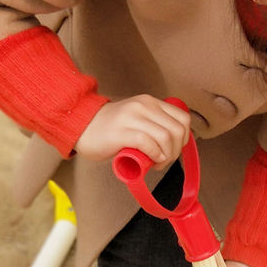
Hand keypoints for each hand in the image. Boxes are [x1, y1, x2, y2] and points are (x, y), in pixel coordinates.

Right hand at [75, 95, 190, 168]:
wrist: (82, 126)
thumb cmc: (110, 129)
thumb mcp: (137, 119)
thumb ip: (154, 125)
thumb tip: (174, 144)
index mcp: (150, 102)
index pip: (183, 118)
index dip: (184, 138)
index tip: (174, 150)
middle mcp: (144, 106)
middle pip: (177, 130)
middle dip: (177, 150)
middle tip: (165, 160)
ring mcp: (133, 118)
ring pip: (166, 137)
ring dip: (167, 156)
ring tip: (158, 163)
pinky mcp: (122, 132)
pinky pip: (148, 143)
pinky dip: (155, 155)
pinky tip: (152, 162)